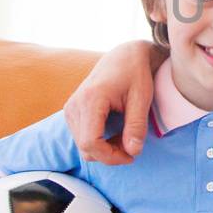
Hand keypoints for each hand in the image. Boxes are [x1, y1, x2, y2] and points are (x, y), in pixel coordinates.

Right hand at [65, 41, 157, 164]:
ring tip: (126, 137)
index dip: (111, 156)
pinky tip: (115, 133)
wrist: (124, 55)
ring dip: (104, 150)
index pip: (91, 143)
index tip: (131, 156)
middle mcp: (75, 105)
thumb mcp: (142, 98)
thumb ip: (137, 126)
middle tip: (132, 146)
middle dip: (110, 155)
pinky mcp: (72, 111)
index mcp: (91, 99)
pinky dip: (99, 142)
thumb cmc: (135, 73)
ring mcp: (71, 108)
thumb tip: (133, 152)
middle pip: (85, 148)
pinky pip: (81, 137)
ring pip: (82, 145)